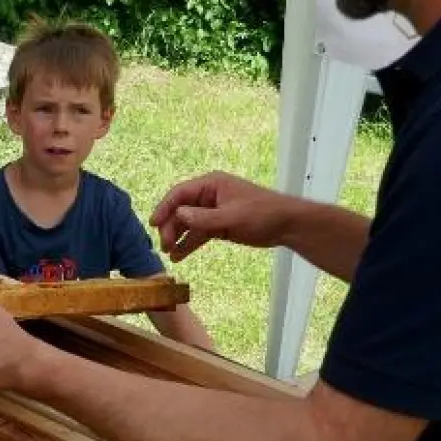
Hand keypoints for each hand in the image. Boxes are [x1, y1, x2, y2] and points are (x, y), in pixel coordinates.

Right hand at [149, 171, 292, 261]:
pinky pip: (199, 234)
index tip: (153, 224)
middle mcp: (208, 196)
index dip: (164, 207)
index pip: (180, 194)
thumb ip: (204, 218)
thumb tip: (178, 215)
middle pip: (181, 210)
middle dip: (171, 227)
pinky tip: (179, 256)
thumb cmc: (263, 213)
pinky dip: (189, 244)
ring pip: (188, 223)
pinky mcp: (219, 225)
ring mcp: (213, 211)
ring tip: (169, 253)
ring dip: (177, 237)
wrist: (287, 225)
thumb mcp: (232, 216)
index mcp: (211, 185)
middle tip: (164, 245)